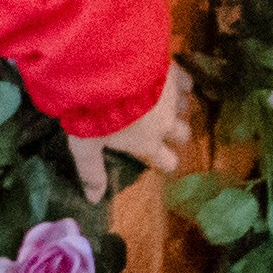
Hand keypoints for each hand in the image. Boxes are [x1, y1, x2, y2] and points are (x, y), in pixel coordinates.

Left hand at [66, 66, 195, 204]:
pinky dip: (179, 82)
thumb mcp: (86, 146)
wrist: (109, 72)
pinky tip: (168, 78)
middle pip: (183, 134)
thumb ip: (92, 172)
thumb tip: (94, 200)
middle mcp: (166, 123)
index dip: (167, 160)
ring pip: (185, 107)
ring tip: (163, 100)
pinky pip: (186, 82)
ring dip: (177, 106)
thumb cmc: (96, 114)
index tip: (162, 157)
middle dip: (175, 132)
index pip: (169, 161)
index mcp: (147, 143)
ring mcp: (172, 98)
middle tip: (162, 125)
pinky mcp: (173, 73)